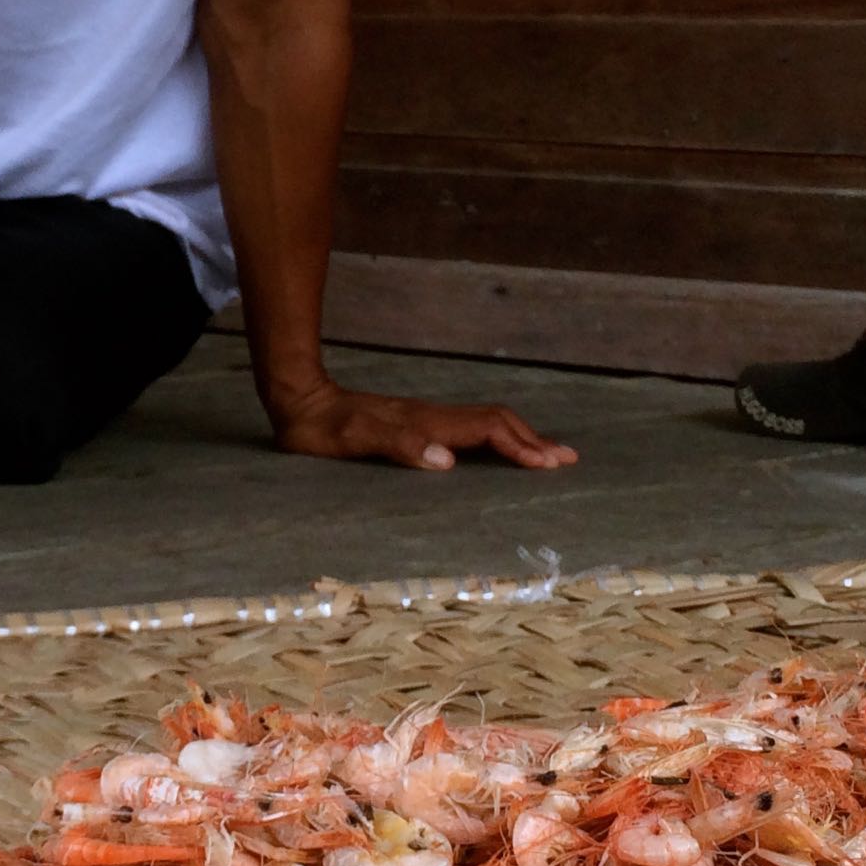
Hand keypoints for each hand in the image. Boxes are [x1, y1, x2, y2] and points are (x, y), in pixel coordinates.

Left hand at [270, 378, 578, 472]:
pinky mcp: (416, 423)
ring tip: (547, 454)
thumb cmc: (321, 428)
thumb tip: (447, 461)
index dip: (520, 447)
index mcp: (425, 422)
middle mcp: (432, 416)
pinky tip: (498, 449)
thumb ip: (399, 446)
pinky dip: (495, 438)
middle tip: (567, 460)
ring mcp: (426, 417)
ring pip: (485, 423)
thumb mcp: (353, 440)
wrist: (298, 400)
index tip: (549, 465)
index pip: (486, 431)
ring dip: (519, 437)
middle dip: (533, 440)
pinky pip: (468, 428)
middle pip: (496, 422)